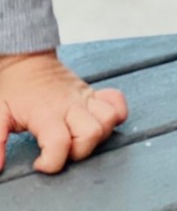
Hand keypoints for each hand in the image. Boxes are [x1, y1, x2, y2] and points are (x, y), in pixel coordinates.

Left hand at [0, 51, 127, 173]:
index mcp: (47, 111)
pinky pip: (117, 102)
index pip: (60, 143)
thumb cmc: (13, 89)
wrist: (26, 59)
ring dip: (98, 136)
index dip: (51, 163)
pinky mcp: (93, 93)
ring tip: (77, 138)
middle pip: (92, 134)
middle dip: (79, 152)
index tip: (39, 163)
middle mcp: (71, 104)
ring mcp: (84, 97)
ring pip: (109, 120)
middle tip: (61, 150)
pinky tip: (98, 122)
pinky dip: (116, 114)